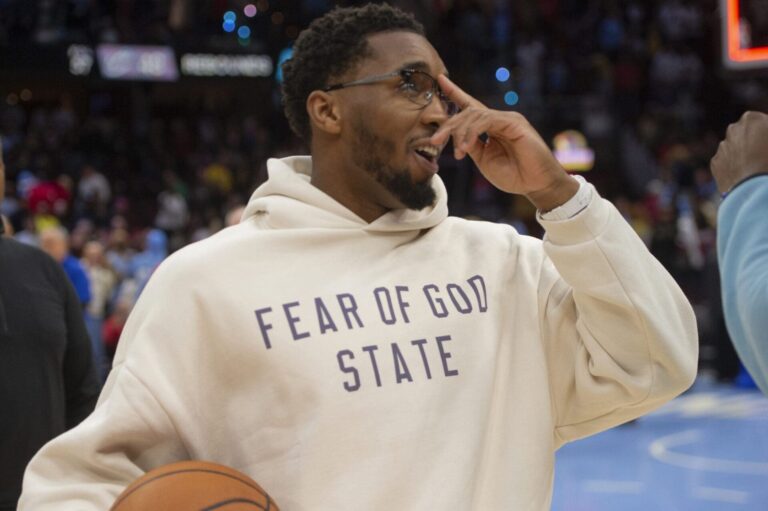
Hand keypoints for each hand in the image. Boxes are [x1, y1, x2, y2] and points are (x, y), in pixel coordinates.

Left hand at [430, 75, 578, 210]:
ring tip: (457, 153)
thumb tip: (456, 136)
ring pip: (475, 115)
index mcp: (491, 128)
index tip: (440, 79)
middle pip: (467, 112)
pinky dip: (472, 133)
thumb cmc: (514, 175)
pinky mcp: (514, 122)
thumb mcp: (484, 160)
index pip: (470, 106)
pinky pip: (486, 121)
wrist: (536, 185)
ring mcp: (508, 119)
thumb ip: (472, 145)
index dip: (455, 92)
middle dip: (449, 125)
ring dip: (460, 133)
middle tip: (434, 140)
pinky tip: (466, 147)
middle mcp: (499, 119)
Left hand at [711, 111, 767, 194]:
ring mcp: (722, 147)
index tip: (767, 146)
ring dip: (743, 153)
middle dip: (754, 140)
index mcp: (752, 119)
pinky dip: (734, 166)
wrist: (754, 189)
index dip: (767, 134)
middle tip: (763, 155)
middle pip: (747, 133)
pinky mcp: (715, 163)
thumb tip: (764, 142)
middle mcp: (733, 129)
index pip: (763, 122)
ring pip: (735, 147)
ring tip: (756, 168)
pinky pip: (727, 162)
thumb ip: (767, 131)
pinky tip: (744, 176)